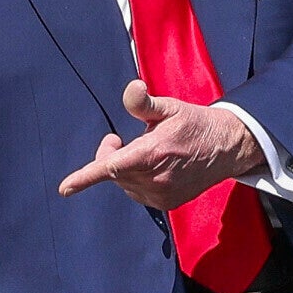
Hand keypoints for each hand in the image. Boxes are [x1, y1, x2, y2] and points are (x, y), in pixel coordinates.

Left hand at [57, 76, 265, 211]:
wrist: (227, 149)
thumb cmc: (195, 124)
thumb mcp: (170, 107)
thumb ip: (144, 102)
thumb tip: (132, 89)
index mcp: (151, 154)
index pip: (110, 167)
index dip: (84, 178)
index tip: (65, 188)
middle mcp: (155, 179)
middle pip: (113, 172)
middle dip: (109, 155)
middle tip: (118, 138)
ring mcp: (161, 194)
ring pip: (124, 183)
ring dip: (123, 169)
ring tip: (145, 152)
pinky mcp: (167, 203)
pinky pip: (137, 193)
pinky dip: (135, 181)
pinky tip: (152, 168)